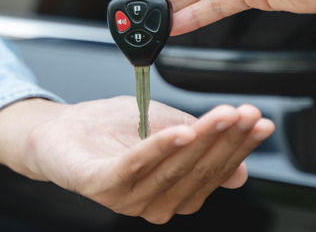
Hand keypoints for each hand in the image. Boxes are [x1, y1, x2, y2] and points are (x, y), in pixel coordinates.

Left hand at [0, 97, 273, 223]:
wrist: (58, 128)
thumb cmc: (109, 130)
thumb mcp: (166, 128)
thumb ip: (200, 145)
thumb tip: (242, 173)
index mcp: (172, 191)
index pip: (214, 172)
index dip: (239, 147)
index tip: (257, 121)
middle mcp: (152, 202)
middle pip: (197, 171)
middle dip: (225, 141)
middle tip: (243, 114)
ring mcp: (126, 198)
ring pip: (172, 169)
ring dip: (200, 141)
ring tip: (219, 116)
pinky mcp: (100, 186)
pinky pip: (134, 168)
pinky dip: (159, 149)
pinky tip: (179, 131)